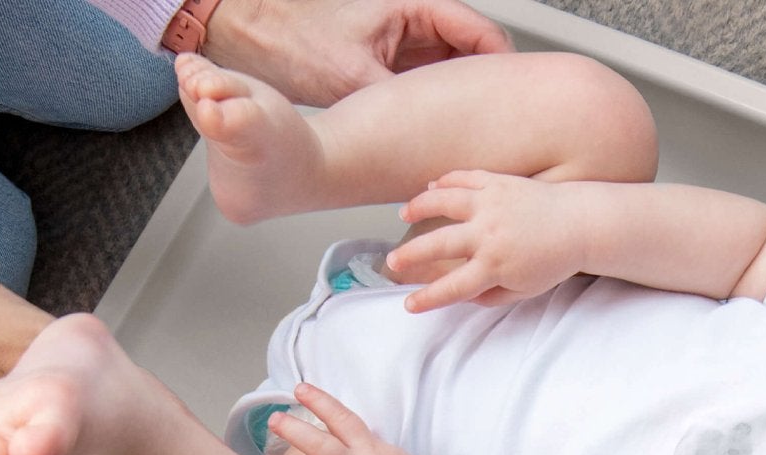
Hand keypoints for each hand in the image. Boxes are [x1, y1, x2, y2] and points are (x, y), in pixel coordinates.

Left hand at [204, 0, 511, 107]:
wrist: (251, 34)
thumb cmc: (292, 36)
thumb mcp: (356, 76)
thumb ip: (403, 99)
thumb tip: (437, 131)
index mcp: (416, 6)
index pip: (484, 34)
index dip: (504, 71)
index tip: (514, 104)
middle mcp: (416, 20)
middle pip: (476, 54)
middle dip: (487, 89)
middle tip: (496, 127)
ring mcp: (407, 40)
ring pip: (456, 71)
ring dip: (464, 99)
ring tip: (471, 131)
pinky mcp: (394, 60)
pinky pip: (432, 81)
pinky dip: (439, 104)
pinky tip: (439, 130)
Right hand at [390, 171, 587, 311]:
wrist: (581, 224)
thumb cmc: (554, 260)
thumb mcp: (524, 289)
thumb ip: (492, 295)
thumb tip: (463, 295)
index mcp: (495, 266)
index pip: (453, 287)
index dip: (428, 298)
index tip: (410, 305)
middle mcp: (488, 234)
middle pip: (438, 245)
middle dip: (410, 255)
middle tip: (393, 262)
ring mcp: (491, 204)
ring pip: (444, 202)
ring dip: (419, 207)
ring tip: (403, 214)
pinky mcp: (498, 183)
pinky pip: (464, 178)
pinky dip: (445, 182)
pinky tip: (430, 188)